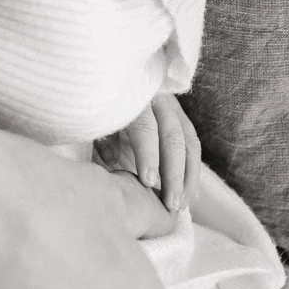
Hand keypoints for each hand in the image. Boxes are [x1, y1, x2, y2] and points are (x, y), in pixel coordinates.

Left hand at [96, 94, 201, 212]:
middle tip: (170, 204)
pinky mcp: (180, 117)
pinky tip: (189, 194)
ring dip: (188, 177)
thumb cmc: (97, 107)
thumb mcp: (95, 118)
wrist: (108, 83)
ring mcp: (172, 107)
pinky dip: (193, 171)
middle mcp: (157, 100)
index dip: (148, 155)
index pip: (144, 127)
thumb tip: (111, 160)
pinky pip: (192, 144)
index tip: (148, 182)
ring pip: (188, 142)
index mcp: (132, 98)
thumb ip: (102, 137)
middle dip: (173, 173)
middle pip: (172, 136)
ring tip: (181, 205)